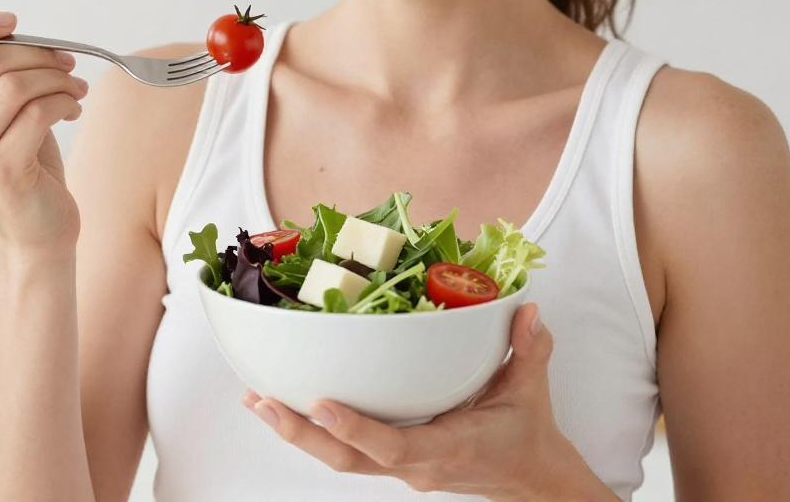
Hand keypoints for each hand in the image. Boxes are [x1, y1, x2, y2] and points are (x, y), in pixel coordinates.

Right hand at [0, 0, 89, 255]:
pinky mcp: (1, 169)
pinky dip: (66, 101)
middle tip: (67, 60)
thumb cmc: (21, 156)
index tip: (13, 23)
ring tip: (76, 86)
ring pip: (17, 84)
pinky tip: (73, 108)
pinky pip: (40, 112)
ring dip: (58, 77)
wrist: (36, 226)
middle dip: (39, 53)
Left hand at [241, 302, 599, 499]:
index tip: (321, 404)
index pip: (395, 447)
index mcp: (448, 447)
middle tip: (262, 402)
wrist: (530, 478)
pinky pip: (349, 450)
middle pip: (349, 458)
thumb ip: (530, 348)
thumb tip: (527, 310)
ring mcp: (402, 467)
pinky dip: (316, 431)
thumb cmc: (526, 431)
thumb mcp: (531, 388)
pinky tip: (288, 406)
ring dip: (297, 431)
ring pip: (341, 457)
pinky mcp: (393, 460)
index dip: (356, 428)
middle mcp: (417, 464)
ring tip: (258, 401)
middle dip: (302, 432)